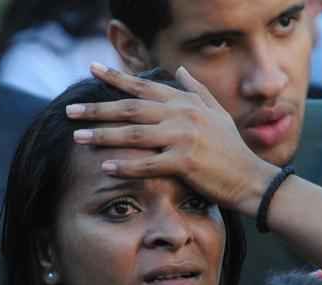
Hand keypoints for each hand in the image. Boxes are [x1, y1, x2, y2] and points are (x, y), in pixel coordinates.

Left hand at [66, 62, 278, 216]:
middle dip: (97, 110)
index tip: (92, 69)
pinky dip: (126, 165)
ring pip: (133, 134)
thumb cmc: (232, 149)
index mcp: (184, 102)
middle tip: (71, 111)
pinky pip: (147, 163)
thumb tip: (181, 69)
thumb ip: (196, 90)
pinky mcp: (184, 162)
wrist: (251, 178)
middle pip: (130, 109)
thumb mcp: (217, 112)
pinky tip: (106, 166)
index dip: (116, 78)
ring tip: (78, 137)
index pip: (143, 86)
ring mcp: (182, 137)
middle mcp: (181, 115)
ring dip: (103, 136)